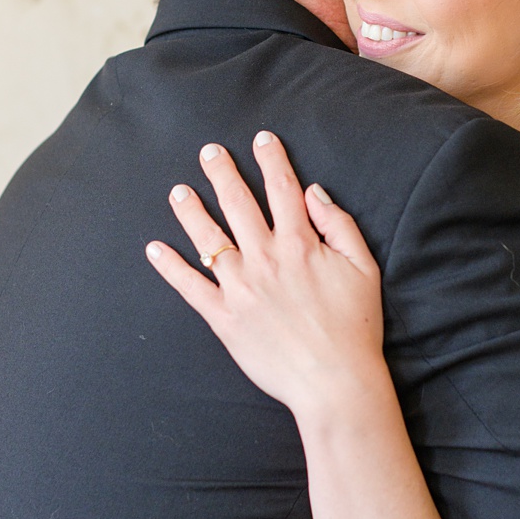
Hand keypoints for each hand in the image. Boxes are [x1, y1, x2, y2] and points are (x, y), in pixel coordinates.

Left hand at [146, 132, 384, 416]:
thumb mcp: (364, 267)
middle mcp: (264, 259)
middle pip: (239, 205)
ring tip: (178, 192)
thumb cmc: (356, 325)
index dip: (272, 160)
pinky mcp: (223, 318)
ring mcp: (239, 288)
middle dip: (223, 174)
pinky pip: (189, 287)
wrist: (335, 380)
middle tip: (209, 152)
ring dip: (191, 212)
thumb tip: (313, 193)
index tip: (261, 138)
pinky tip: (155, 248)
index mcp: (300, 244)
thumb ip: (339, 225)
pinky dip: (170, 267)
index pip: (283, 190)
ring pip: (209, 239)